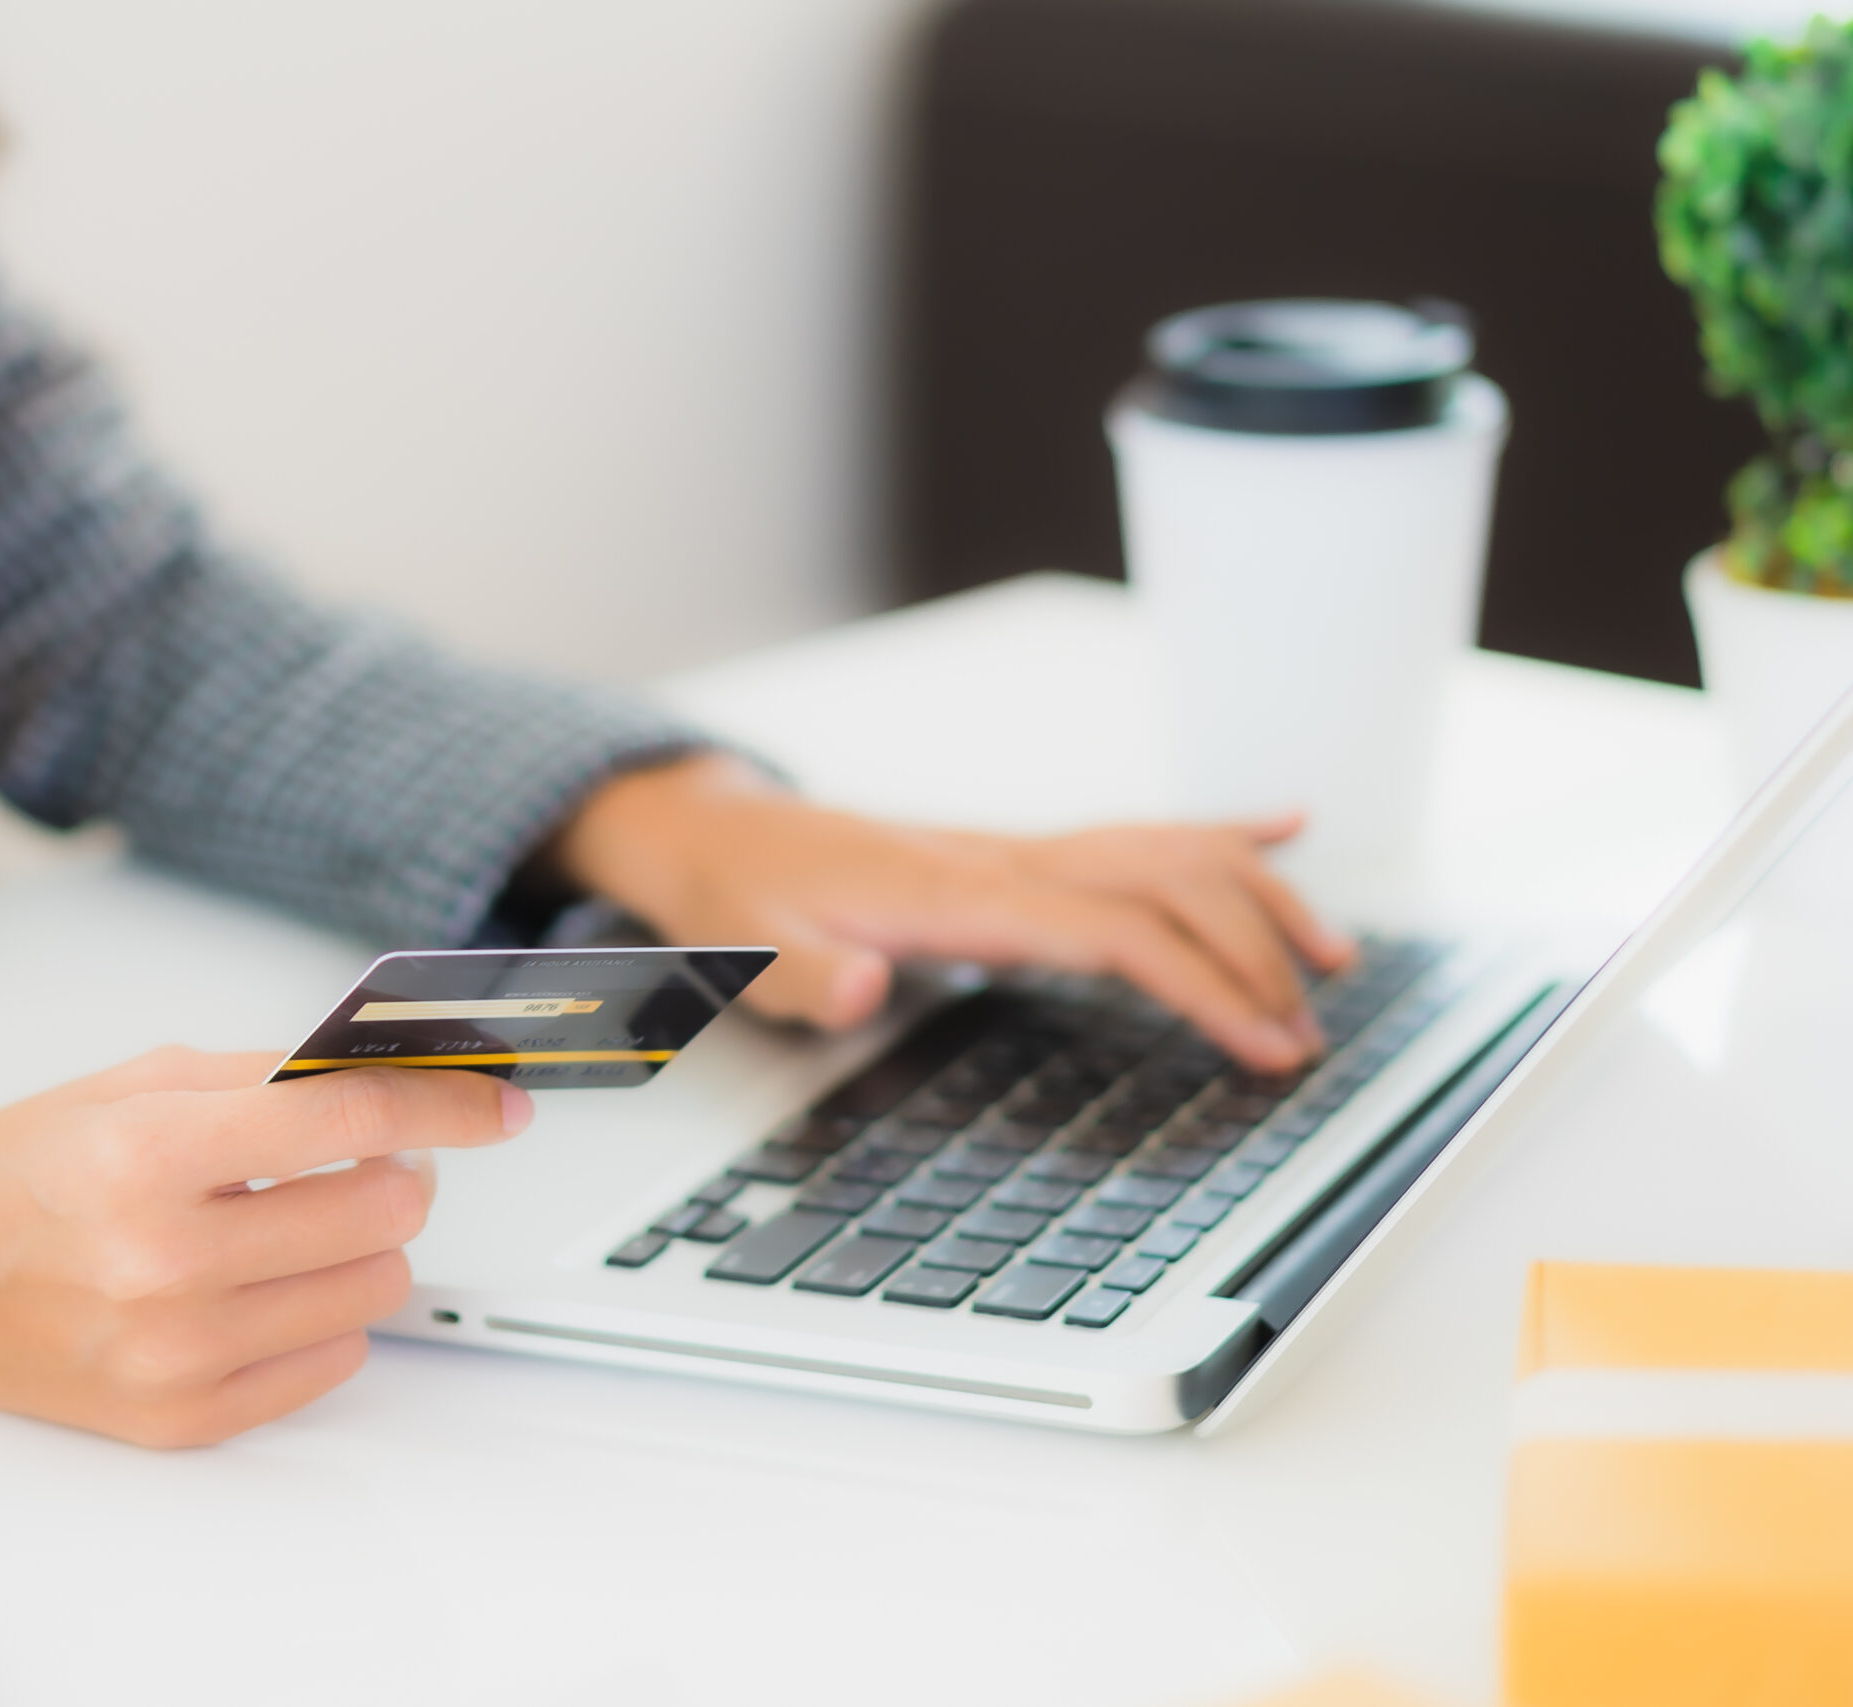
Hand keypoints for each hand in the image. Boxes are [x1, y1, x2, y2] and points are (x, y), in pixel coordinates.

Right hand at [0, 1048, 529, 1446]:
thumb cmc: (22, 1173)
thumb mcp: (133, 1084)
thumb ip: (264, 1079)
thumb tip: (386, 1080)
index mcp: (148, 1156)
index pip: (347, 1119)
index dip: (443, 1103)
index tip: (496, 1102)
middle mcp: (163, 1261)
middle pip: (381, 1211)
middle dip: (398, 1172)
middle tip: (366, 1157)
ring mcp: (174, 1353)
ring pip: (373, 1291)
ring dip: (362, 1246)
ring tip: (299, 1222)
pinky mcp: (180, 1419)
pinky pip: (332, 1364)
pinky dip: (327, 1316)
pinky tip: (271, 1283)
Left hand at [547, 755, 1354, 1070]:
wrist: (714, 837)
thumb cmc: (734, 905)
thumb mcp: (742, 955)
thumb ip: (805, 977)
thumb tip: (871, 982)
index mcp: (957, 895)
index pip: (1113, 933)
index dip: (1202, 983)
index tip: (1268, 1043)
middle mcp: (1004, 859)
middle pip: (1165, 885)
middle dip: (1252, 955)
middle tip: (1308, 1037)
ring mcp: (1016, 849)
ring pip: (1166, 850)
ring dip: (1257, 894)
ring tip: (1332, 956)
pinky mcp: (1015, 853)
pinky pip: (1133, 831)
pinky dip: (1219, 829)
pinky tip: (1286, 827)